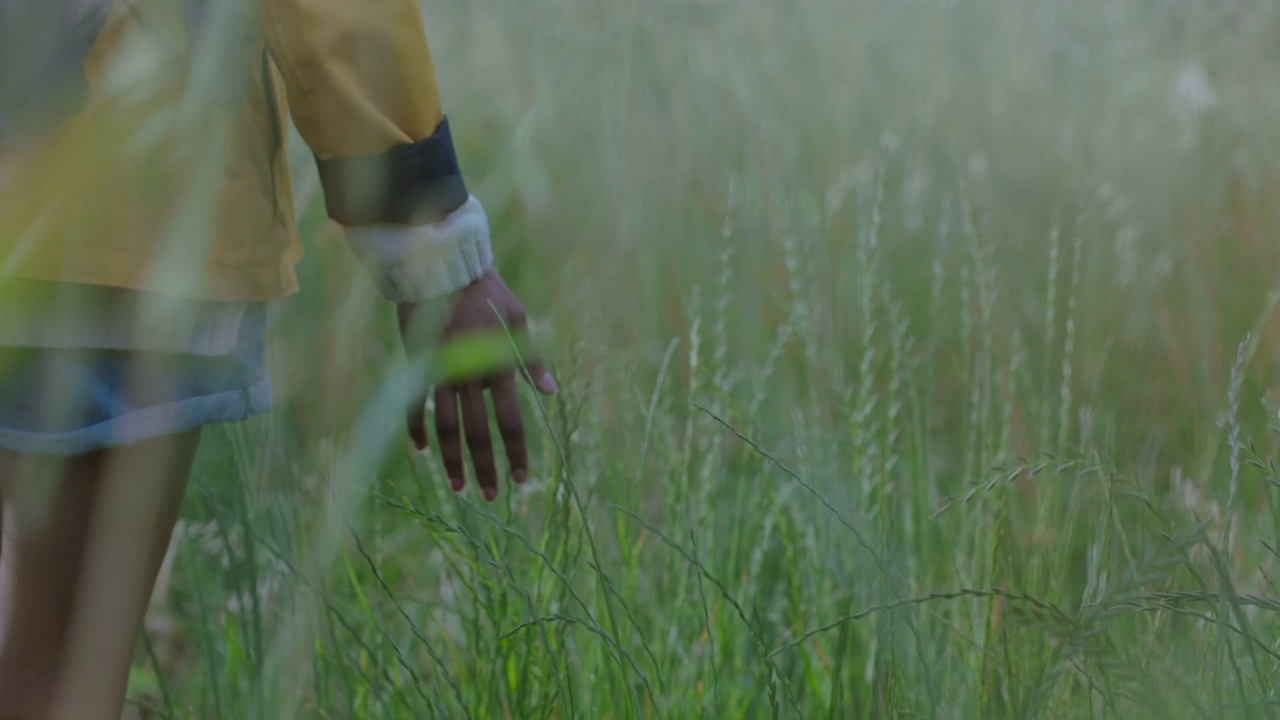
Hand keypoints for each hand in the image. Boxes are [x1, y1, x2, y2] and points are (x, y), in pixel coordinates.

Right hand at [398, 269, 557, 500]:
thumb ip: (532, 360)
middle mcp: (469, 372)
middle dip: (485, 467)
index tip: (521, 479)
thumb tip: (551, 393)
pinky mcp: (417, 363)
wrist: (442, 265)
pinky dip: (419, 429)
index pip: (511, 420)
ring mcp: (440, 370)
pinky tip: (423, 450)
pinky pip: (416, 405)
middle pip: (478, 432)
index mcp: (498, 364)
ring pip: (446, 426)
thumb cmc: (488, 291)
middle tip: (492, 496)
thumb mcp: (519, 319)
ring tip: (458, 487)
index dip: (516, 451)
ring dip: (452, 460)